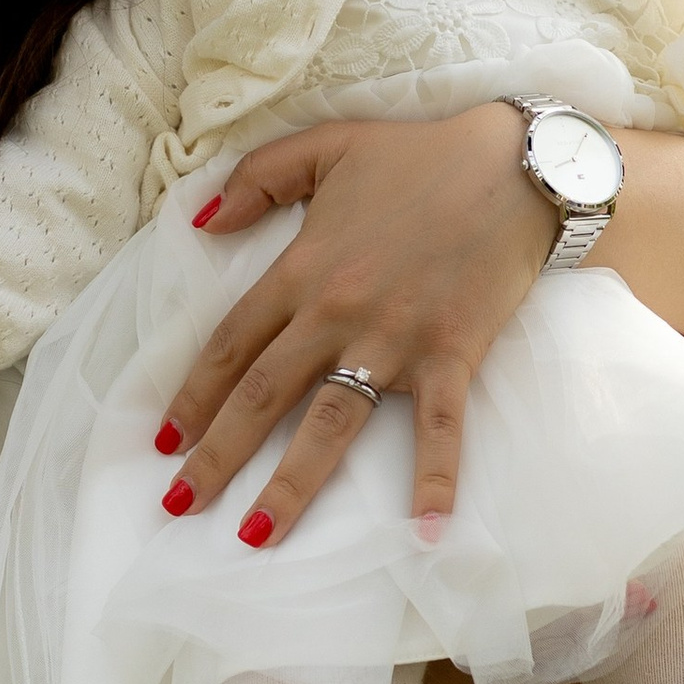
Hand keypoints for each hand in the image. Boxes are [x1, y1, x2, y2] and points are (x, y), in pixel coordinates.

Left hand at [156, 109, 554, 543]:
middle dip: (216, 456)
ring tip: (255, 537)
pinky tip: (425, 532)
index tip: (166, 440)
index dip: (193, 395)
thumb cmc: (421, 155)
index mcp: (302, 268)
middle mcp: (337, 313)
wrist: (518, 162)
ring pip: (329, 425)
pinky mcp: (451, 354)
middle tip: (180, 504)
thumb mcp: (327, 146)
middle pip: (262, 396)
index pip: (230, 345)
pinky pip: (439, 428)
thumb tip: (202, 219)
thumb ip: (259, 178)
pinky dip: (434, 479)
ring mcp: (394, 340)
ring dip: (289, 486)